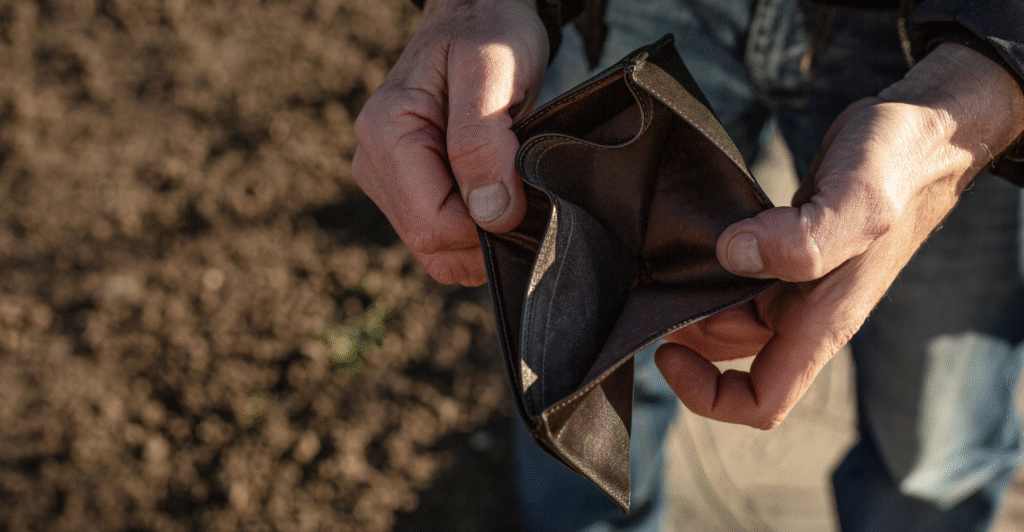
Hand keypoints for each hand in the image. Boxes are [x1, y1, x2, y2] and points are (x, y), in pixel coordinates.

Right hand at [352, 0, 547, 285]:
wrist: (479, 15)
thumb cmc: (487, 32)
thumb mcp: (491, 71)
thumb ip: (484, 142)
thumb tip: (491, 214)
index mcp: (385, 135)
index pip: (432, 226)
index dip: (486, 228)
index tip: (524, 195)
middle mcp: (375, 164)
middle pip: (432, 244)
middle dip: (485, 235)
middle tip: (525, 192)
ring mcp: (389, 182)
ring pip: (439, 250)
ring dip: (483, 236)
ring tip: (512, 187)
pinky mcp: (409, 191)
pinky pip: (444, 239)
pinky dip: (478, 232)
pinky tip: (500, 195)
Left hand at [656, 43, 1023, 428]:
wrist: (924, 127)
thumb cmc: (900, 166)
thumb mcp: (856, 205)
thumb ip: (800, 241)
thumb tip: (732, 255)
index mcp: (822, 323)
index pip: (762, 400)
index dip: (708, 394)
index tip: (668, 351)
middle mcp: (806, 310)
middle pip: (730, 354)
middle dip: (685, 334)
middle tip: (648, 286)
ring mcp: (796, 280)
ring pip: (729, 312)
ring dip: (691, 298)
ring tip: (658, 261)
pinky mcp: (785, 246)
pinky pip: (737, 274)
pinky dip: (707, 266)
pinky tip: (686, 237)